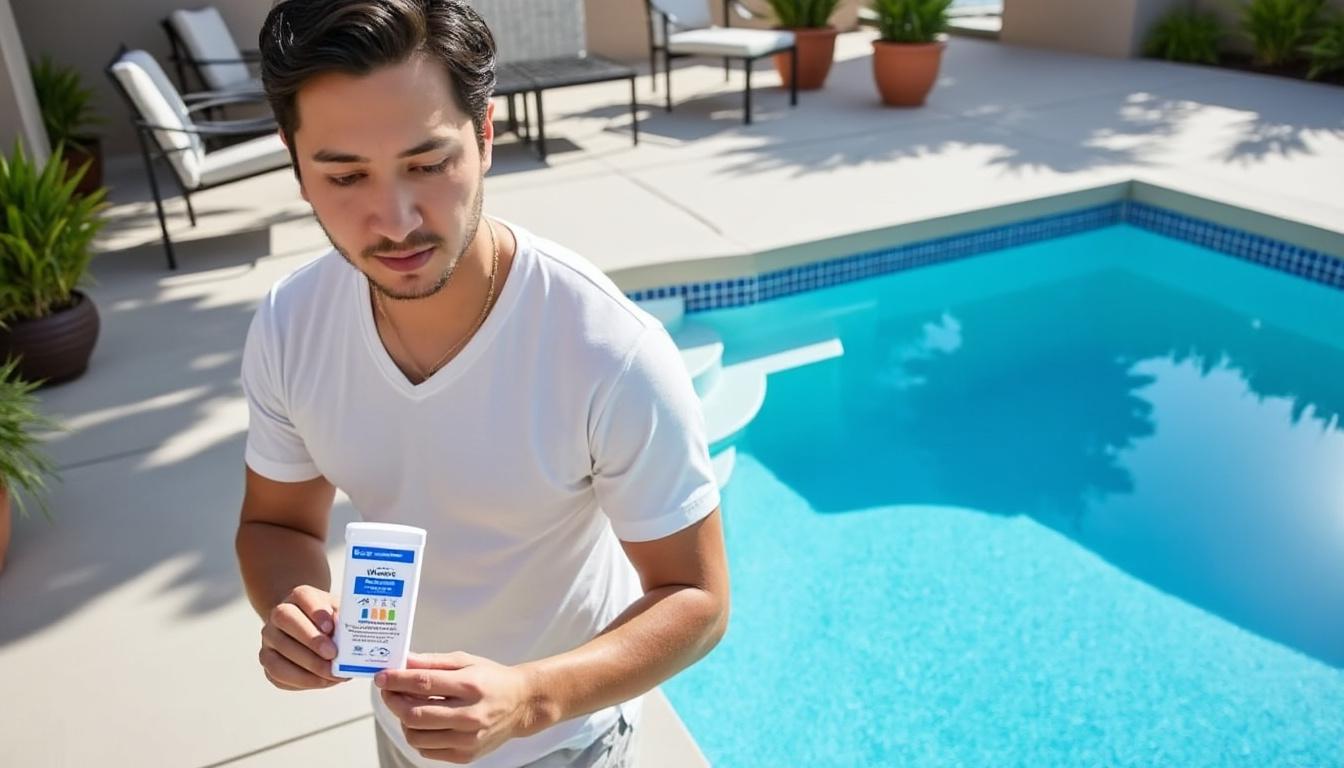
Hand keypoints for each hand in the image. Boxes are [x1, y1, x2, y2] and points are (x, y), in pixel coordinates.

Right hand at [258, 585, 348, 690]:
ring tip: (332, 675)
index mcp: (299, 596)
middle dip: (311, 640)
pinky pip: (277, 674)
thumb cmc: (330, 621)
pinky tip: (322, 681)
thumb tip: (353, 639)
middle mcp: (278, 614)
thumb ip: (345, 621)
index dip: (316, 612)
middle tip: (333, 655)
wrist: (309, 628)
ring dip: (307, 667)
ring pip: (279, 651)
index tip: (331, 627)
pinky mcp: (267, 659)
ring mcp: (269, 638)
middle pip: (286, 621)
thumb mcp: (340, 613)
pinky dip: (302, 681)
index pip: (303, 597)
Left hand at [376, 652, 538, 763]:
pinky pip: (427, 750)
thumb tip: (403, 661)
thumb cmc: (493, 680)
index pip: (423, 684)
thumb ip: (433, 661)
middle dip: (393, 701)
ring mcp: (467, 739)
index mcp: (471, 686)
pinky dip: (418, 736)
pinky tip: (423, 722)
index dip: (396, 680)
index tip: (381, 677)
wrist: (522, 704)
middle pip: (415, 714)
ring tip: (407, 707)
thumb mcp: (466, 661)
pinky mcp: (465, 755)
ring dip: (403, 720)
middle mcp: (470, 715)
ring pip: (416, 736)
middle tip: (388, 691)